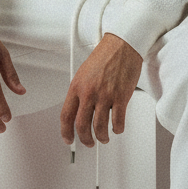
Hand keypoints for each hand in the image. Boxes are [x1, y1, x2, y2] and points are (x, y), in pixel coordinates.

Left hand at [60, 32, 142, 148]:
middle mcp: (89, 92)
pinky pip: (117, 122)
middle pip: (81, 125)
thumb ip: (80, 92)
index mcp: (76, 87)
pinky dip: (117, 129)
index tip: (68, 139)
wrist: (122, 45)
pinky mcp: (120, 97)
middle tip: (88, 143)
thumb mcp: (83, 73)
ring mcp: (105, 96)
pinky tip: (117, 128)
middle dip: (84, 139)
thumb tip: (79, 110)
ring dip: (102, 137)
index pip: (66, 116)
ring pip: (99, 127)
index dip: (65, 132)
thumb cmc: (104, 56)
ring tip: (104, 138)